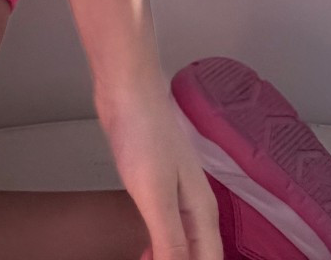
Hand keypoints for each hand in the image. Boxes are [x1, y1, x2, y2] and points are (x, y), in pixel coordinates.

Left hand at [99, 81, 220, 259]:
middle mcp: (197, 207)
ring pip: (185, 243)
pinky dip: (160, 245)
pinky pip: (168, 227)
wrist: (128, 88)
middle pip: (200, 255)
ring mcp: (179, 194)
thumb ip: (170, 239)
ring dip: (170, 258)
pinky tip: (145, 249)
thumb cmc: (144, 135)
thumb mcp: (155, 194)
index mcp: (202, 212)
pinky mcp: (160, 184)